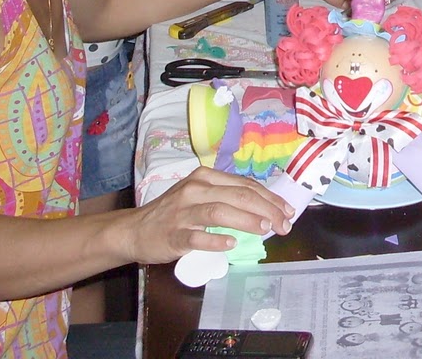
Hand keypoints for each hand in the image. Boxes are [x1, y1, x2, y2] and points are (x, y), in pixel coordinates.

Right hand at [126, 165, 293, 264]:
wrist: (134, 229)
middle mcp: (195, 190)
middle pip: (238, 196)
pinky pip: (196, 237)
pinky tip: (231, 244)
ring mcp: (182, 212)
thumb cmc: (172, 213)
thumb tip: (263, 208)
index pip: (245, 185)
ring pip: (219, 212)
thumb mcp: (199, 195)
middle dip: (266, 210)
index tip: (287, 211)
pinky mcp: (173, 234)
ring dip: (246, 220)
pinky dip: (215, 240)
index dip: (270, 198)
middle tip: (284, 225)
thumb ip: (226, 197)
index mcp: (205, 177)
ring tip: (265, 229)